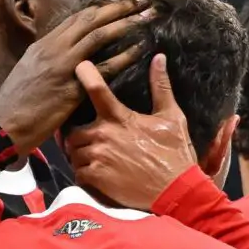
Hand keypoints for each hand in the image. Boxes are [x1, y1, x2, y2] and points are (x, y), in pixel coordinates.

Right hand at [0, 0, 154, 148]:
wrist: (3, 127)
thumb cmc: (15, 104)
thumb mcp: (28, 72)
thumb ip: (47, 59)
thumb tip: (65, 53)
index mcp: (43, 45)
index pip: (76, 18)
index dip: (101, 8)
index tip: (120, 1)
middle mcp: (54, 49)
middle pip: (91, 20)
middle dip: (118, 8)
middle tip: (141, 2)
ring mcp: (64, 66)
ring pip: (99, 36)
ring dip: (126, 23)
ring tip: (147, 16)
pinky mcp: (72, 88)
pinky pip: (104, 68)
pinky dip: (124, 56)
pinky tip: (139, 49)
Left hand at [64, 54, 198, 210]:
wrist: (176, 191)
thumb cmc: (175, 153)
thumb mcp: (172, 117)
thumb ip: (161, 87)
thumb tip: (159, 57)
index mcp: (120, 117)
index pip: (95, 88)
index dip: (84, 74)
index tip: (79, 67)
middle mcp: (103, 134)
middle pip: (73, 129)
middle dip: (78, 134)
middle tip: (90, 139)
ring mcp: (97, 157)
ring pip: (73, 151)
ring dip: (80, 154)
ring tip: (94, 158)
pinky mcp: (95, 178)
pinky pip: (77, 172)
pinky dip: (84, 173)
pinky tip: (97, 174)